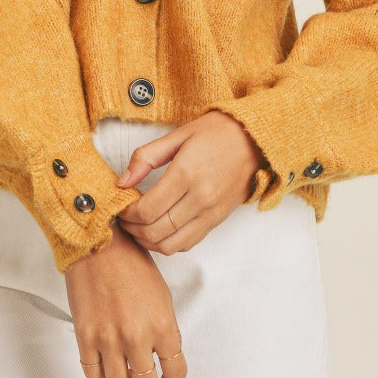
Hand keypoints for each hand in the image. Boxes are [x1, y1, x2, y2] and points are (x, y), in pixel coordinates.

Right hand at [64, 220, 188, 377]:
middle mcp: (137, 337)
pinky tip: (105, 362)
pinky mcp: (85, 337)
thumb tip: (164, 351)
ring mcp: (109, 340)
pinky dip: (100, 372)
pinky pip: (93, 373)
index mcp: (162, 325)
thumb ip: (166, 327)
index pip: (175, 371)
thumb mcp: (162, 294)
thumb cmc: (129, 262)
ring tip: (125, 372)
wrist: (98, 245)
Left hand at [112, 111, 266, 254]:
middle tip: (124, 218)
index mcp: (186, 174)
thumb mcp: (178, 135)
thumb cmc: (218, 132)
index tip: (121, 205)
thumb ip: (146, 157)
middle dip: (132, 229)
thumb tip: (121, 182)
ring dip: (148, 241)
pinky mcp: (218, 220)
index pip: (147, 209)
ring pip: (170, 245)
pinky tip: (160, 229)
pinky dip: (168, 243)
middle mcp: (200, 199)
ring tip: (138, 226)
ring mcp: (211, 213)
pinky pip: (188, 243)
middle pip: (155, 231)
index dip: (127, 213)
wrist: (256, 140)